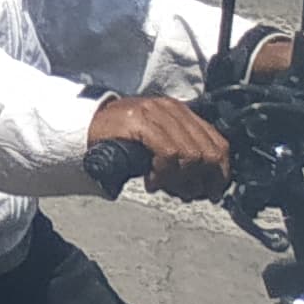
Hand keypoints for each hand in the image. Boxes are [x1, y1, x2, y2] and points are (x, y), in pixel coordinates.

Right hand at [91, 93, 229, 200]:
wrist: (82, 128)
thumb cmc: (120, 141)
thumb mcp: (157, 145)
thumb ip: (180, 156)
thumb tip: (205, 186)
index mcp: (182, 113)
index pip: (219, 143)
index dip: (221, 173)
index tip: (212, 193)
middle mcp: (172, 108)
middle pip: (208, 152)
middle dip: (200, 180)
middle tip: (183, 194)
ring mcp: (156, 112)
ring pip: (191, 154)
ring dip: (180, 180)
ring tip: (164, 188)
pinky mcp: (140, 121)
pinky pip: (168, 154)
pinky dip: (164, 174)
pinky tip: (151, 181)